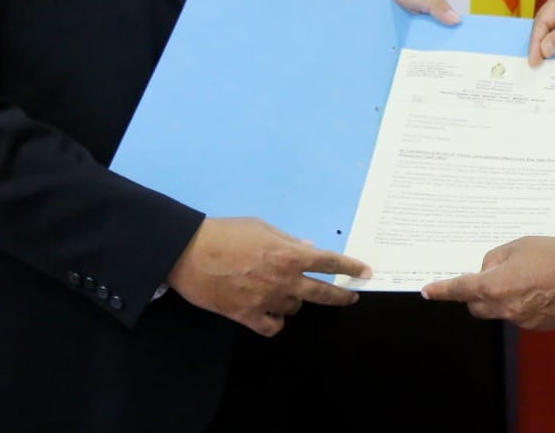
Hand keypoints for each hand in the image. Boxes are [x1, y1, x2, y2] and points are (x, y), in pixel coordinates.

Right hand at [166, 217, 371, 336]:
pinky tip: (270, 313)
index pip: (329, 263)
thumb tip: (307, 249)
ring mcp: (267, 301)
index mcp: (288, 254)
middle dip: (341, 296)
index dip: (351, 268)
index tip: (366, 273)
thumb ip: (286, 240)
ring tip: (279, 290)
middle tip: (350, 296)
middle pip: (323, 293)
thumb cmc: (225, 233)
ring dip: (293, 300)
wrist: (189, 253)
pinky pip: (273, 326)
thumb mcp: (260, 227)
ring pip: (295, 308)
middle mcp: (283, 280)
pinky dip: (275, 321)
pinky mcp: (247, 316)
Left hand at [419, 236, 554, 330]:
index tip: (427, 291)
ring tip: (526, 278)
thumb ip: (494, 260)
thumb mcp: (517, 246)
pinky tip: (540, 290)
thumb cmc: (554, 254)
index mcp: (494, 286)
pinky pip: (520, 317)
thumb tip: (487, 271)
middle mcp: (505, 308)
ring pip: (500, 312)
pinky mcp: (539, 327)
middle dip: (476, 295)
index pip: (459, 290)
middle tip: (490, 277)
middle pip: (477, 307)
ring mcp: (522, 321)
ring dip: (502, 299)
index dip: (441, 290)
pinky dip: (522, 305)